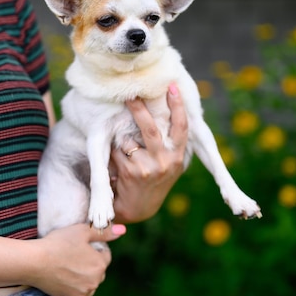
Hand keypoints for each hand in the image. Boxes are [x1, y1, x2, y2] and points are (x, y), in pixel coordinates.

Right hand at [31, 223, 125, 295]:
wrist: (34, 261)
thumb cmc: (58, 243)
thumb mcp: (82, 231)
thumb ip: (104, 232)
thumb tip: (123, 230)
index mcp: (100, 265)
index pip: (105, 256)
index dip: (95, 248)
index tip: (82, 244)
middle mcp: (95, 282)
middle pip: (98, 270)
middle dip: (91, 263)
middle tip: (74, 253)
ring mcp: (82, 293)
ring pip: (89, 283)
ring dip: (83, 276)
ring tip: (68, 264)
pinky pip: (76, 291)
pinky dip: (72, 285)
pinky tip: (62, 275)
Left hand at [110, 83, 187, 222]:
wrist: (140, 208)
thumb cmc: (155, 178)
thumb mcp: (169, 163)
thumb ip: (169, 143)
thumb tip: (164, 110)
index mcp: (177, 156)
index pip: (181, 127)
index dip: (177, 106)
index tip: (172, 87)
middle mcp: (165, 162)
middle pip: (150, 128)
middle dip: (139, 109)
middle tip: (130, 94)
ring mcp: (147, 168)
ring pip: (129, 140)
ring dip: (123, 141)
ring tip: (126, 154)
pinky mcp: (130, 172)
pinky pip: (117, 151)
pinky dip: (114, 152)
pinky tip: (118, 164)